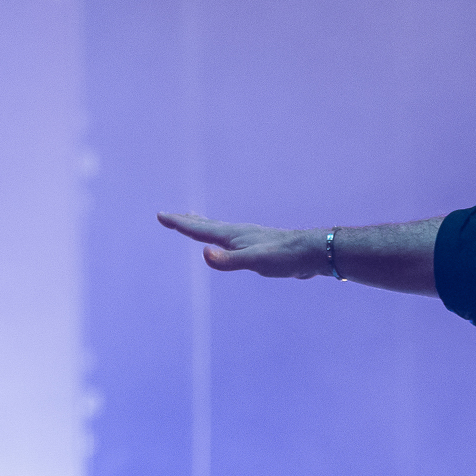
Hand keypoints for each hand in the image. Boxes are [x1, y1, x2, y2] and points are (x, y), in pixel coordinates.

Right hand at [157, 212, 325, 277]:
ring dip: (205, 226)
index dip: (179, 223)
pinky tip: (230, 243)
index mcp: (233, 236)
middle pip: (207, 226)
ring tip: (197, 222)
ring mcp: (250, 239)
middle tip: (172, 215)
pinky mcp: (260, 247)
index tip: (160, 214)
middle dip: (188, 221)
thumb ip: (229, 260)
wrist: (314, 253)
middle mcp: (239, 233)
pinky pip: (233, 241)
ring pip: (221, 231)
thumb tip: (204, 253)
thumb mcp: (255, 261)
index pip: (199, 229)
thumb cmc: (285, 257)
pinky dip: (223, 238)